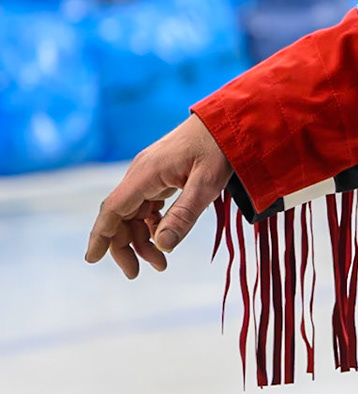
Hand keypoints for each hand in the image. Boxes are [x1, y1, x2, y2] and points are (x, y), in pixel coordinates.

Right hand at [84, 115, 231, 278]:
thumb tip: (162, 245)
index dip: (101, 235)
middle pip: (120, 215)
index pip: (113, 209)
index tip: (92, 259)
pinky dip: (152, 224)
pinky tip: (164, 237)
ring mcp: (150, 173)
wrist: (230, 120)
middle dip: (125, 246)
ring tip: (160, 263)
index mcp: (146, 174)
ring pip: (134, 213)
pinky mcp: (161, 174)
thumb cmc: (220, 148)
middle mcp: (141, 173)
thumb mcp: (207, 185)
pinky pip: (146, 205)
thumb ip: (184, 215)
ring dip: (141, 238)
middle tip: (137, 273)